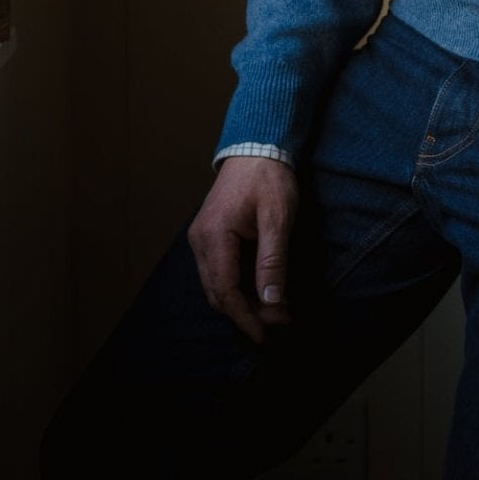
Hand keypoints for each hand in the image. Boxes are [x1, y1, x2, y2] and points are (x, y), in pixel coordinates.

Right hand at [188, 156, 298, 343]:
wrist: (256, 144)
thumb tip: (272, 301)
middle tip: (278, 321)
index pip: (225, 292)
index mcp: (214, 237)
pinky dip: (235, 286)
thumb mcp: (278, 218)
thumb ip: (273, 261)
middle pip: (217, 293)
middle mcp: (200, 241)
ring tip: (272, 309)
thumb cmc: (268, 177)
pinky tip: (258, 289)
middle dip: (246, 313)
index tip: (267, 335)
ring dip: (241, 302)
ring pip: (215, 285)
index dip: (246, 318)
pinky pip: (217, 271)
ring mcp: (201, 238)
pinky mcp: (208, 235)